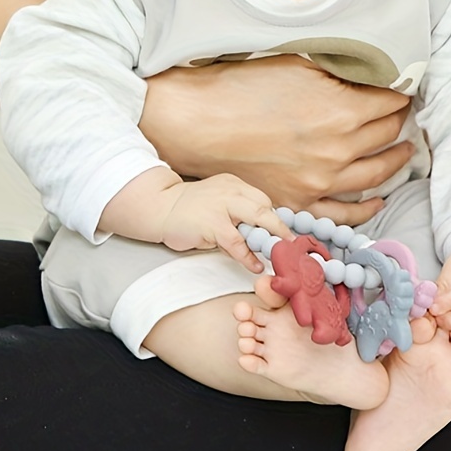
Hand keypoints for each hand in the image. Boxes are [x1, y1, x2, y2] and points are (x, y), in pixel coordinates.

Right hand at [140, 55, 413, 224]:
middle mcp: (338, 152)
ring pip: (374, 176)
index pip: (390, 103)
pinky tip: (378, 198)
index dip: (398, 94)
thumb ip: (340, 77)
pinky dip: (366, 208)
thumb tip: (368, 78)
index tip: (401, 89)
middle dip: (398, 123)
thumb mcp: (299, 66)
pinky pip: (343, 213)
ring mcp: (320, 183)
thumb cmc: (243, 88)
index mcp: (342, 113)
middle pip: (386, 137)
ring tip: (403, 151)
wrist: (200, 124)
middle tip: (402, 115)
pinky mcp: (301, 202)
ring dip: (394, 162)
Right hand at [160, 174, 291, 271]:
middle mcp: (230, 190)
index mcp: (234, 185)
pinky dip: (248, 256)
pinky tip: (255, 265)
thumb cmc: (189, 210)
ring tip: (279, 257)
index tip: (287, 236)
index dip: (276, 219)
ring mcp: (221, 205)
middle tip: (292, 247)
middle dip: (280, 228)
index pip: (263, 200)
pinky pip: (237, 242)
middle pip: (264, 207)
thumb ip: (238, 213)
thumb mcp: (217, 203)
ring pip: (255, 219)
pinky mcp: (211, 223)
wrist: (159, 207)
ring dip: (269, 240)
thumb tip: (262, 234)